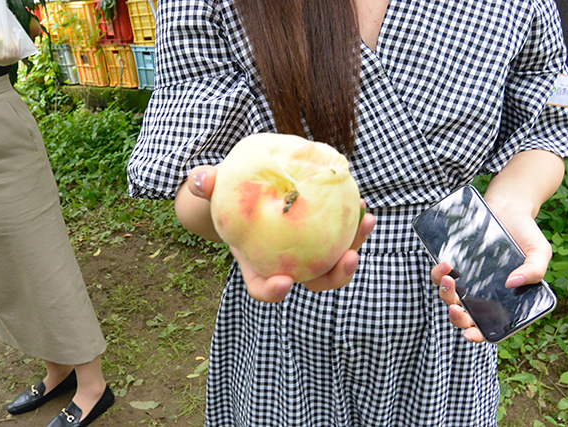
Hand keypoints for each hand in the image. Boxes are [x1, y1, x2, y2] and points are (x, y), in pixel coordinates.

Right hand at [186, 165, 375, 302]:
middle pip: (313, 282)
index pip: (262, 288)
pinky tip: (362, 204)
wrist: (249, 192)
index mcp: (257, 264)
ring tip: (366, 221)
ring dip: (354, 247)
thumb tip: (201, 178)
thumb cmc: (229, 196)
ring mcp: (308, 253)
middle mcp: (287, 265)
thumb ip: (206, 185)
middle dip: (334, 277)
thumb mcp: (214, 189)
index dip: (272, 291)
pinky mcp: (324, 237)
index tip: (283, 283)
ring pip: (335, 262)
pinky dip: (354, 224)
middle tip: (348, 259)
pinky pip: (342, 236)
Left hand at [430, 205, 551, 342]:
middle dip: (457, 317)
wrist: (506, 208)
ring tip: (449, 278)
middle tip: (456, 308)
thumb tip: (511, 283)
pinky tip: (446, 264)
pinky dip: (439, 273)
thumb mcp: (539, 251)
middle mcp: (483, 294)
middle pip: (464, 316)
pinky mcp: (455, 266)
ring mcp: (467, 281)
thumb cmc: (525, 233)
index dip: (478, 334)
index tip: (469, 334)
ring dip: (445, 294)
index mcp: (505, 300)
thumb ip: (534, 270)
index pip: (490, 326)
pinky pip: (441, 276)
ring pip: (449, 298)